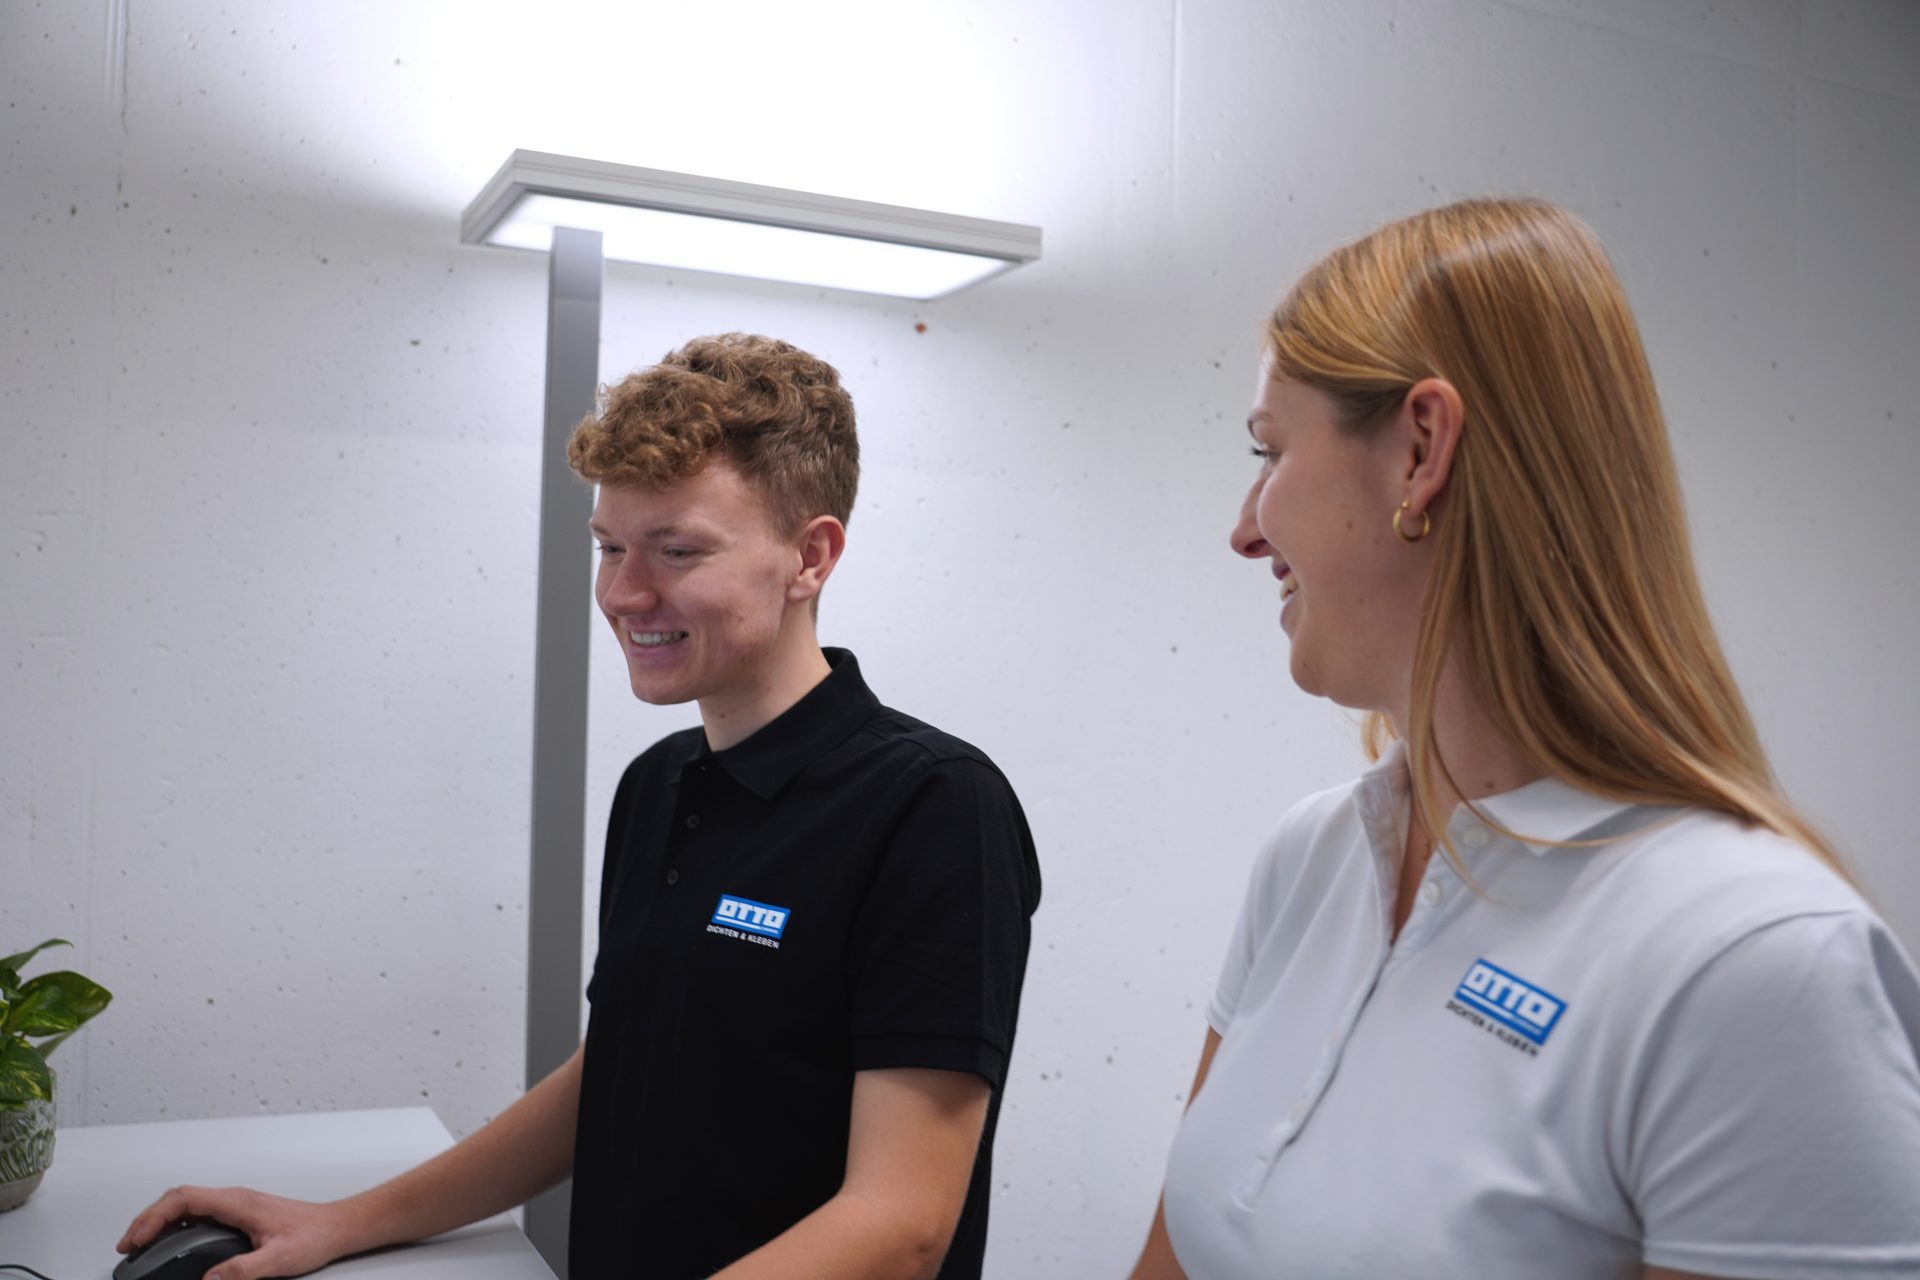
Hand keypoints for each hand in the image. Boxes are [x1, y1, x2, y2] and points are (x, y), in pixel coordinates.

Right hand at [117, 1185, 355, 1279]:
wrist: (336, 1227)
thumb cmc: (314, 1236)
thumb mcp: (279, 1259)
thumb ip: (243, 1270)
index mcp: (238, 1203)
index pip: (184, 1199)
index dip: (153, 1217)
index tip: (136, 1240)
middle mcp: (234, 1199)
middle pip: (179, 1198)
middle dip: (147, 1219)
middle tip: (127, 1246)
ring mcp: (236, 1204)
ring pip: (187, 1204)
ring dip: (159, 1220)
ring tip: (140, 1245)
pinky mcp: (239, 1213)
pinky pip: (198, 1212)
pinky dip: (175, 1224)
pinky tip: (169, 1242)